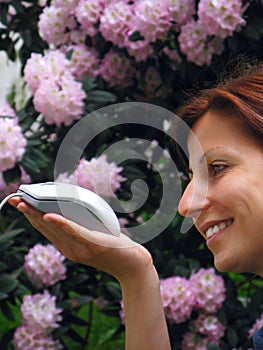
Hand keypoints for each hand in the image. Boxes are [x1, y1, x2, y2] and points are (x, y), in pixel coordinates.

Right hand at [9, 197, 152, 282]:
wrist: (133, 266)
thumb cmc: (115, 248)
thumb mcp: (93, 237)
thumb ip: (80, 227)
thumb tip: (70, 208)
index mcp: (68, 247)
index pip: (46, 230)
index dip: (31, 217)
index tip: (20, 204)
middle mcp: (71, 249)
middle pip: (46, 228)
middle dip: (29, 213)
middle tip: (15, 199)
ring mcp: (81, 248)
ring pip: (56, 229)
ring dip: (39, 215)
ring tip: (25, 204)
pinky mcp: (93, 244)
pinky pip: (74, 231)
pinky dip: (61, 223)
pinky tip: (49, 215)